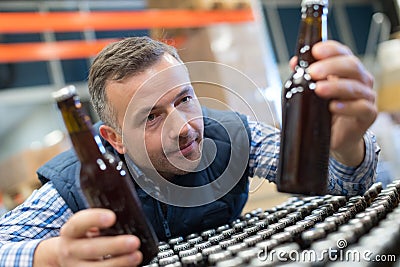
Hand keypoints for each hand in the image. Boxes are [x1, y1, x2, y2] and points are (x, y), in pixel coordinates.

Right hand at [34, 209, 142, 266]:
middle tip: (134, 241)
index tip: (112, 217)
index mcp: (71, 231)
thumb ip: (98, 221)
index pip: (79, 223)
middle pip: (91, 248)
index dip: (94, 219)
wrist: (64, 257)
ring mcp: (76, 266)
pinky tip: (129, 266)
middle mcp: (71, 250)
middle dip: (115, 245)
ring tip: (136, 256)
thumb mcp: (84, 226)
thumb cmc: (82, 237)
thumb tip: (124, 216)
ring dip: (119, 262)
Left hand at [290, 40, 376, 165]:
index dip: (331, 49)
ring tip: (319, 89)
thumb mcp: (311, 93)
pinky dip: (347, 106)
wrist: (336, 137)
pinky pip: (362, 108)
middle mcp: (360, 80)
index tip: (315, 51)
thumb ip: (305, 77)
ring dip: (335, 87)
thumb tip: (295, 63)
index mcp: (346, 70)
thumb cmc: (325, 112)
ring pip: (356, 87)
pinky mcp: (368, 114)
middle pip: (351, 66)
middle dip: (330, 67)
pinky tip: (333, 107)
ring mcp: (366, 96)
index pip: (342, 53)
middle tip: (312, 72)